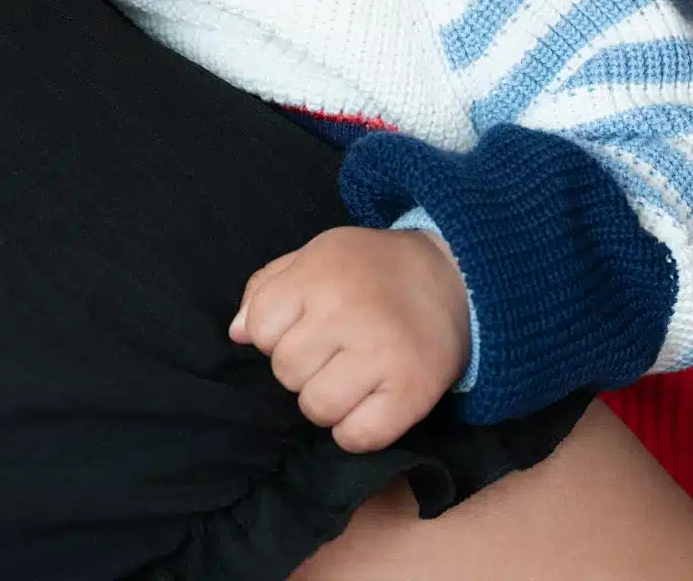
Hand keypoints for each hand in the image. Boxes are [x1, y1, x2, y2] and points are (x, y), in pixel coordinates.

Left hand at [229, 225, 472, 452]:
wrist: (456, 276)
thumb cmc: (373, 269)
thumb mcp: (318, 255)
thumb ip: (268, 286)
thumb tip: (237, 333)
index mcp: (321, 273)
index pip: (260, 327)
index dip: (276, 331)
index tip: (306, 323)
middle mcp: (348, 312)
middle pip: (285, 371)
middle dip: (303, 365)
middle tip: (336, 348)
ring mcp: (382, 353)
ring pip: (316, 408)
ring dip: (327, 400)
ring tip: (353, 375)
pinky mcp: (412, 391)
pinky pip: (356, 437)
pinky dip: (356, 431)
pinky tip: (370, 402)